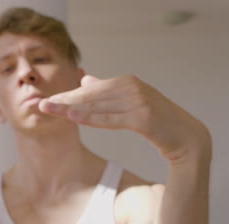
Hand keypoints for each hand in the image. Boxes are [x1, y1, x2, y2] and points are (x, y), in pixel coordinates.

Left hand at [39, 75, 210, 161]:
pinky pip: (111, 118)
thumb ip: (108, 91)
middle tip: (41, 105)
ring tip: (50, 111)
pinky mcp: (144, 116)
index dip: (68, 96)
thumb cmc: (157, 121)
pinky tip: (73, 118)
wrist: (187, 137)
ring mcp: (139, 100)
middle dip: (64, 101)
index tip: (49, 101)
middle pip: (90, 96)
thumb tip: (85, 80)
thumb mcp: (131, 101)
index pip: (91, 89)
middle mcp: (132, 87)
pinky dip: (91, 118)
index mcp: (127, 82)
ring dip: (71, 110)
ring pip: (97, 106)